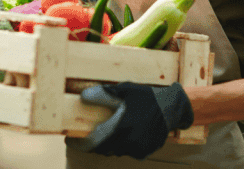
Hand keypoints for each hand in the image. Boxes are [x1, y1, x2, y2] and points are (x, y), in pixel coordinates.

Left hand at [70, 82, 193, 159]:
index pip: (93, 142)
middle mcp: (128, 141)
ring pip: (114, 151)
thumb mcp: (124, 90)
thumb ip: (103, 94)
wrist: (172, 107)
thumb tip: (83, 97)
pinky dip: (122, 144)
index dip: (79, 144)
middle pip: (102, 148)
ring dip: (108, 143)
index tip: (70, 140)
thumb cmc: (146, 96)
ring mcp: (137, 149)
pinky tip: (127, 132)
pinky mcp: (144, 152)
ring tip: (109, 129)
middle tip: (89, 133)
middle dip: (93, 142)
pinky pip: (127, 151)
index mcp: (120, 126)